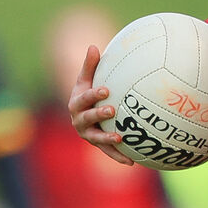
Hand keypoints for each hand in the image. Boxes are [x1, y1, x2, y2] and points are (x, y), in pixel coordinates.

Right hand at [67, 44, 134, 164]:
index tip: (106, 90)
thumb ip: (90, 65)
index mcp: (76, 102)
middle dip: (98, 114)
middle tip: (112, 110)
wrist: (85, 113)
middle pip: (87, 118)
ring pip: (96, 137)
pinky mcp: (98, 145)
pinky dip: (118, 157)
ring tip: (120, 137)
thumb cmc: (89, 92)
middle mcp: (79, 120)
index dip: (94, 95)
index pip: (84, 98)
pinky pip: (108, 152)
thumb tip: (94, 46)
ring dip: (107, 138)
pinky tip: (132, 162)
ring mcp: (88, 134)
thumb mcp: (87, 79)